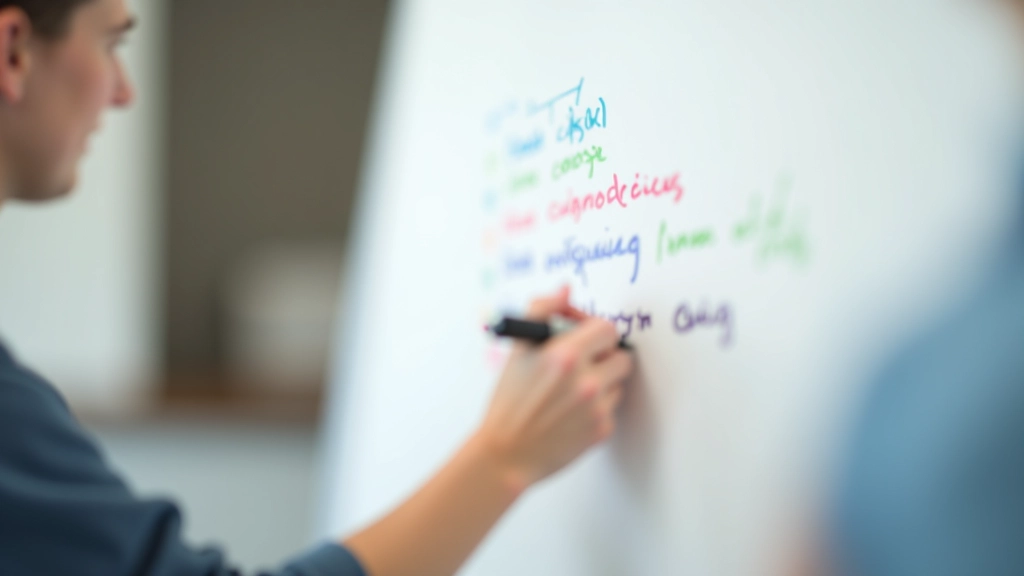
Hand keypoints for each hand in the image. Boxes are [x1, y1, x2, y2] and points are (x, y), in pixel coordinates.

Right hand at [475, 286, 633, 490]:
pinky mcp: (603, 431)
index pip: (607, 329)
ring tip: (571, 391)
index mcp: (565, 356)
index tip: (584, 336)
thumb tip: (566, 289)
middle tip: (583, 362)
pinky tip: (571, 413)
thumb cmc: (509, 401)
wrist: (506, 454)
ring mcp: (598, 409)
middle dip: (604, 356)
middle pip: (622, 356)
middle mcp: (587, 382)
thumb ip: (542, 310)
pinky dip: (597, 407)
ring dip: (602, 382)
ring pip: (618, 383)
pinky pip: (611, 408)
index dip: (595, 330)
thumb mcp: (517, 350)